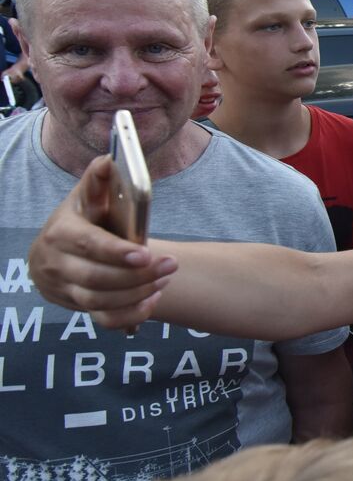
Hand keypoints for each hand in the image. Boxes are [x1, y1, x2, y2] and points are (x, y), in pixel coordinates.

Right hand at [28, 155, 175, 327]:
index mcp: (60, 234)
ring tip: (165, 278)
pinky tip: (152, 299)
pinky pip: (104, 321)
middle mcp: (56, 265)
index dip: (116, 253)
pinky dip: (131, 314)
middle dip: (138, 275)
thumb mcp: (84, 198)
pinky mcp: (76, 308)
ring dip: (138, 292)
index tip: (145, 254)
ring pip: (101, 302)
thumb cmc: (79, 220)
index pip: (88, 246)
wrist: (53, 252)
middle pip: (97, 279)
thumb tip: (110, 160)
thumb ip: (97, 181)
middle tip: (171, 265)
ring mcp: (64, 290)